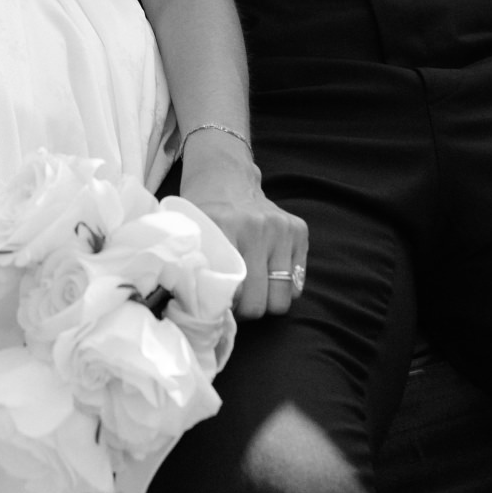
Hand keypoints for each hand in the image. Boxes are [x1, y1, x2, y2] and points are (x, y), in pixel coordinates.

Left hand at [179, 132, 309, 319]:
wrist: (224, 177)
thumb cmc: (204, 214)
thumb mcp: (192, 236)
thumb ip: (195, 269)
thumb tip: (201, 315)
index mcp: (225, 226)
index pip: (233, 295)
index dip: (225, 310)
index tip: (217, 308)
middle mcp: (257, 226)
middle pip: (260, 303)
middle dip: (246, 310)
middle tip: (234, 303)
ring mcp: (281, 228)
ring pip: (283, 298)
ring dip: (266, 301)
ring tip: (251, 291)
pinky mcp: (299, 230)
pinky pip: (297, 284)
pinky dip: (282, 287)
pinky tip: (265, 274)